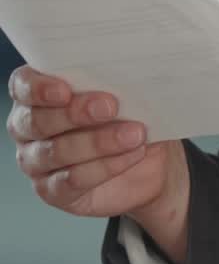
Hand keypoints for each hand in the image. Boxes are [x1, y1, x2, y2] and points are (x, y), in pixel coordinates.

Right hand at [6, 66, 184, 222]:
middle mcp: (28, 128)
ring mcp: (37, 163)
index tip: (65, 90)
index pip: (22, 86)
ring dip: (97, 142)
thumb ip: (115, 80)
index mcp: (37, 95)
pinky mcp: (54, 192)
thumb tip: (127, 71)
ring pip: (56, 152)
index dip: (39, 89)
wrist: (150, 164)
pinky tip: (131, 155)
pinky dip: (105, 167)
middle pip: (37, 121)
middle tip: (110, 107)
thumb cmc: (130, 118)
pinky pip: (72, 181)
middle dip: (74, 113)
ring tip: (133, 135)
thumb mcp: (128, 94)